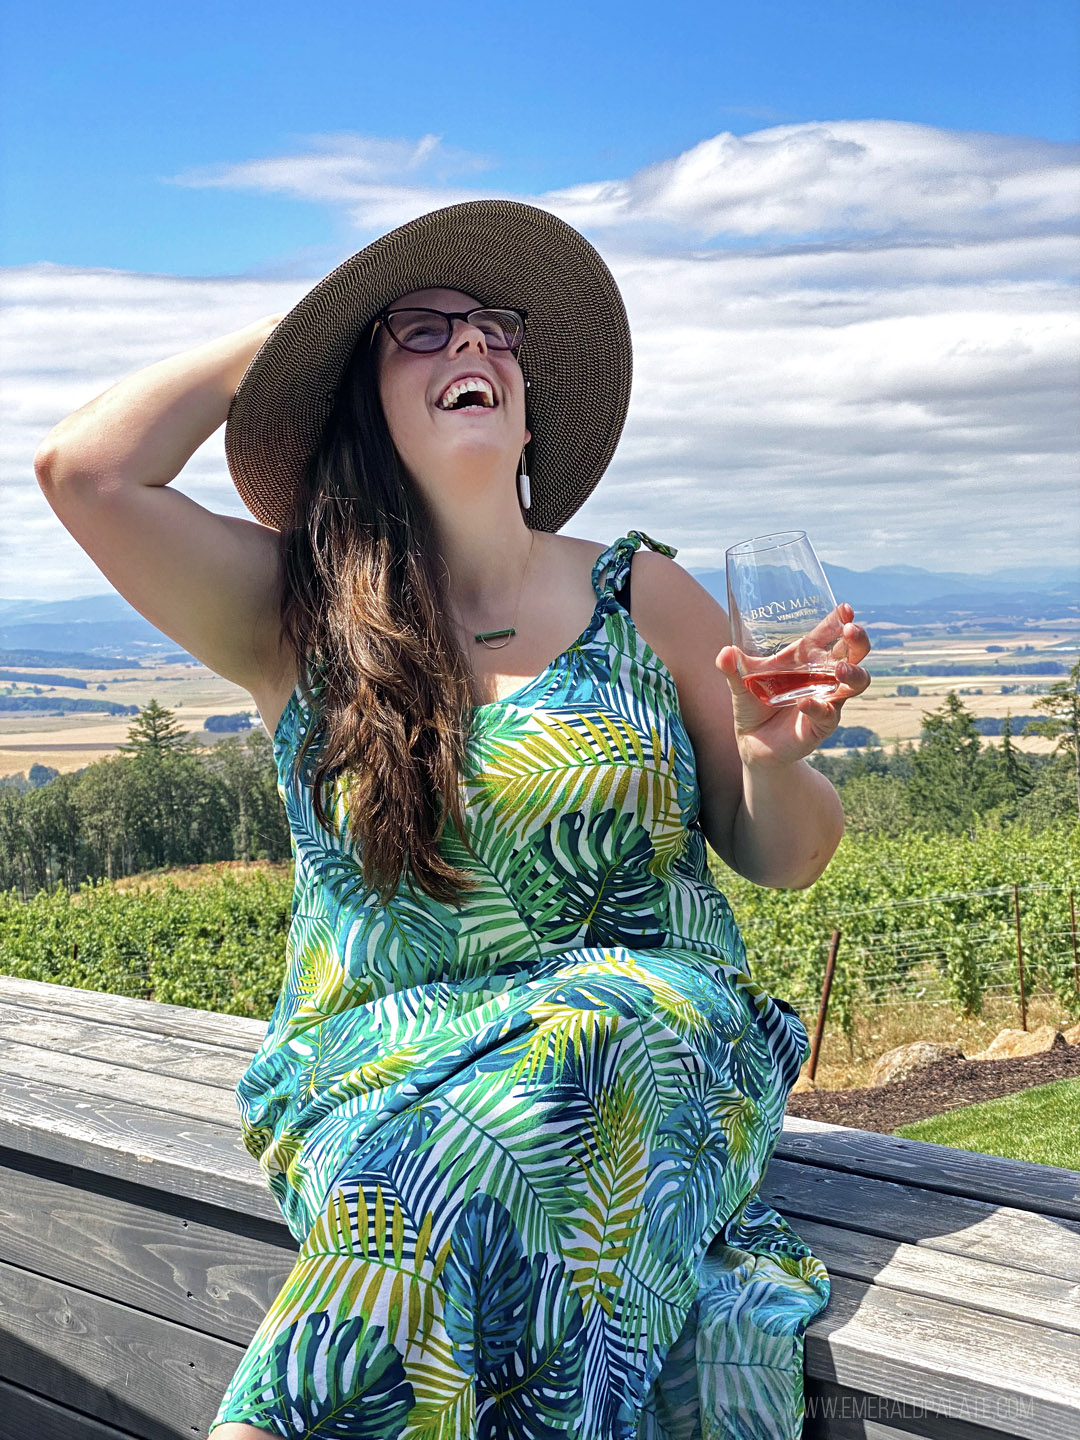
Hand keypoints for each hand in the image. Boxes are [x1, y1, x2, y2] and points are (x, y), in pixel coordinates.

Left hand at [715, 603, 871, 767]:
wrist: (753, 743)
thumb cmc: (753, 705)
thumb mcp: (740, 683)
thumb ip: (732, 668)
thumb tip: (724, 652)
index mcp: (806, 659)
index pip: (830, 634)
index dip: (840, 620)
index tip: (845, 608)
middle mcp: (823, 676)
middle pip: (854, 654)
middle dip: (857, 641)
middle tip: (851, 630)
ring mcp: (827, 700)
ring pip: (856, 683)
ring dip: (852, 673)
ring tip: (839, 669)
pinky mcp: (822, 725)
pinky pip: (827, 715)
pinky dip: (817, 708)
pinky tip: (803, 703)